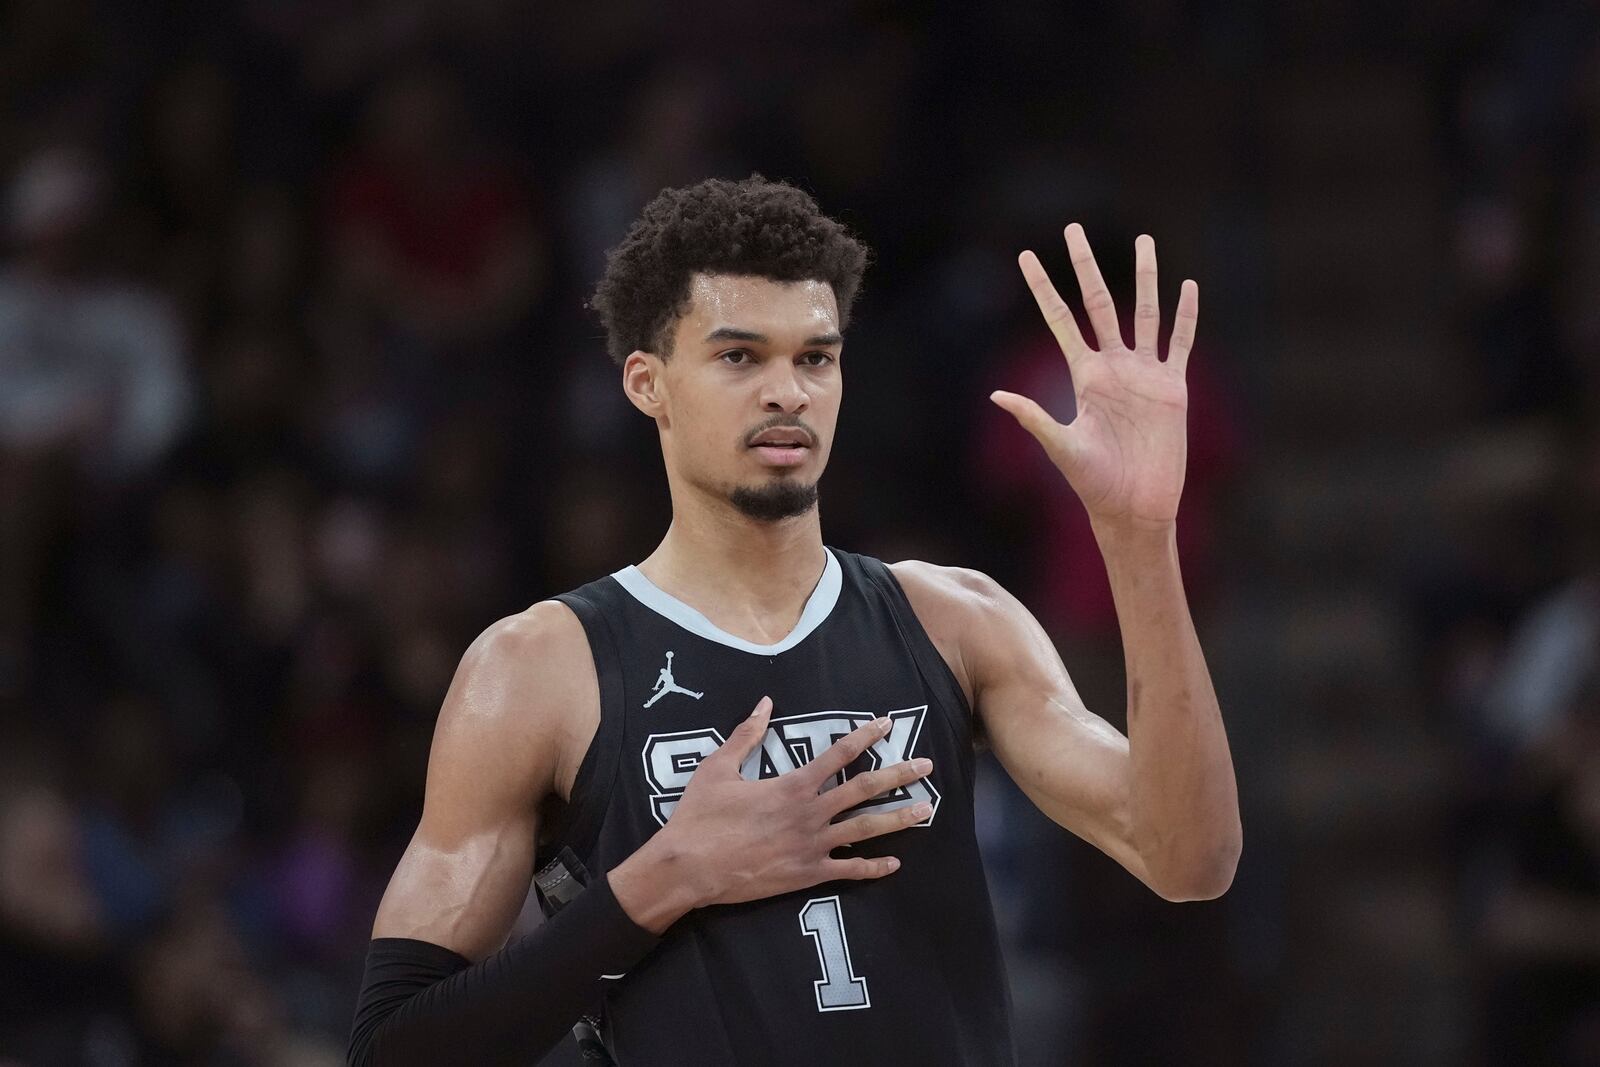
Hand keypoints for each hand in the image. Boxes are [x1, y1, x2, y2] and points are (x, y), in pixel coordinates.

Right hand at [615, 696, 933, 929]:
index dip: (865, 737)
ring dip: (897, 818)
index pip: (838, 755)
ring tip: (926, 810)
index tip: (886, 724)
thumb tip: (765, 703)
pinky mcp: (806, 874)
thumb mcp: (717, 768)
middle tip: (927, 766)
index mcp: (792, 785)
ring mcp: (811, 846)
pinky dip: (872, 867)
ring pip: (865, 829)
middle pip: (864, 789)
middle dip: (898, 775)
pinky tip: (895, 863)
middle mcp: (809, 813)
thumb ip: (746, 735)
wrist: (688, 867)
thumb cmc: (700, 816)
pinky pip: (847, 871)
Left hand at [990, 224, 1196, 532]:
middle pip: (1099, 303)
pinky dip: (1186, 316)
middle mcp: (1113, 367)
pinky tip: (1188, 287)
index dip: (1043, 288)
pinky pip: (1181, 343)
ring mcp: (1145, 375)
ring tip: (1144, 240)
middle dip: (1085, 266)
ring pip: (1145, 313)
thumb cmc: (1094, 484)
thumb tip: (997, 395)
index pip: (1060, 320)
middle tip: (1072, 228)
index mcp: (1084, 376)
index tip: (1025, 256)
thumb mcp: (1061, 447)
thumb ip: (1034, 418)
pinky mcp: (1173, 389)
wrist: (1134, 507)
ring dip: (1145, 277)